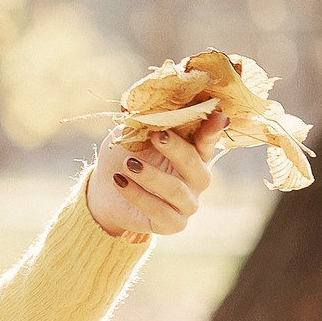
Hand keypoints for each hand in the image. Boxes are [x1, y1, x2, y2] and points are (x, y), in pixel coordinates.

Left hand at [86, 110, 222, 241]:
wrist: (103, 191)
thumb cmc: (123, 156)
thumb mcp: (132, 134)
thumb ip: (145, 119)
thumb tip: (144, 96)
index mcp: (195, 152)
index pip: (208, 140)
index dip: (213, 129)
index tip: (218, 115)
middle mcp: (197, 178)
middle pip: (195, 164)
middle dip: (175, 148)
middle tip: (155, 134)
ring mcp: (188, 203)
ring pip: (175, 189)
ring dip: (150, 175)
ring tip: (127, 163)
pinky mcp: (173, 224)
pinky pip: (158, 211)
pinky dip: (136, 195)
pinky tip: (119, 181)